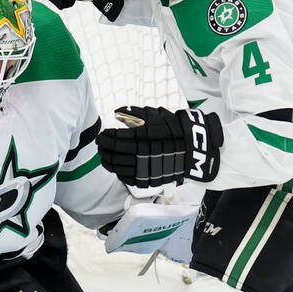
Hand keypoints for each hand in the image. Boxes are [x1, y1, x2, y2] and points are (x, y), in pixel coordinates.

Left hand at [98, 106, 222, 187]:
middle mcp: (140, 154)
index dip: (105, 137)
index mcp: (140, 138)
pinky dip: (117, 171)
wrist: (192, 148)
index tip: (102, 134)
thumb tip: (117, 112)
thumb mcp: (155, 116)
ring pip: (117, 167)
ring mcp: (143, 168)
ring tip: (104, 155)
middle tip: (100, 144)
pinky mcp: (146, 179)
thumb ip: (134, 114)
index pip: (114, 139)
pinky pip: (125, 178)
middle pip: (113, 153)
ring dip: (107, 161)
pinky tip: (115, 165)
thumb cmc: (173, 129)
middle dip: (103, 148)